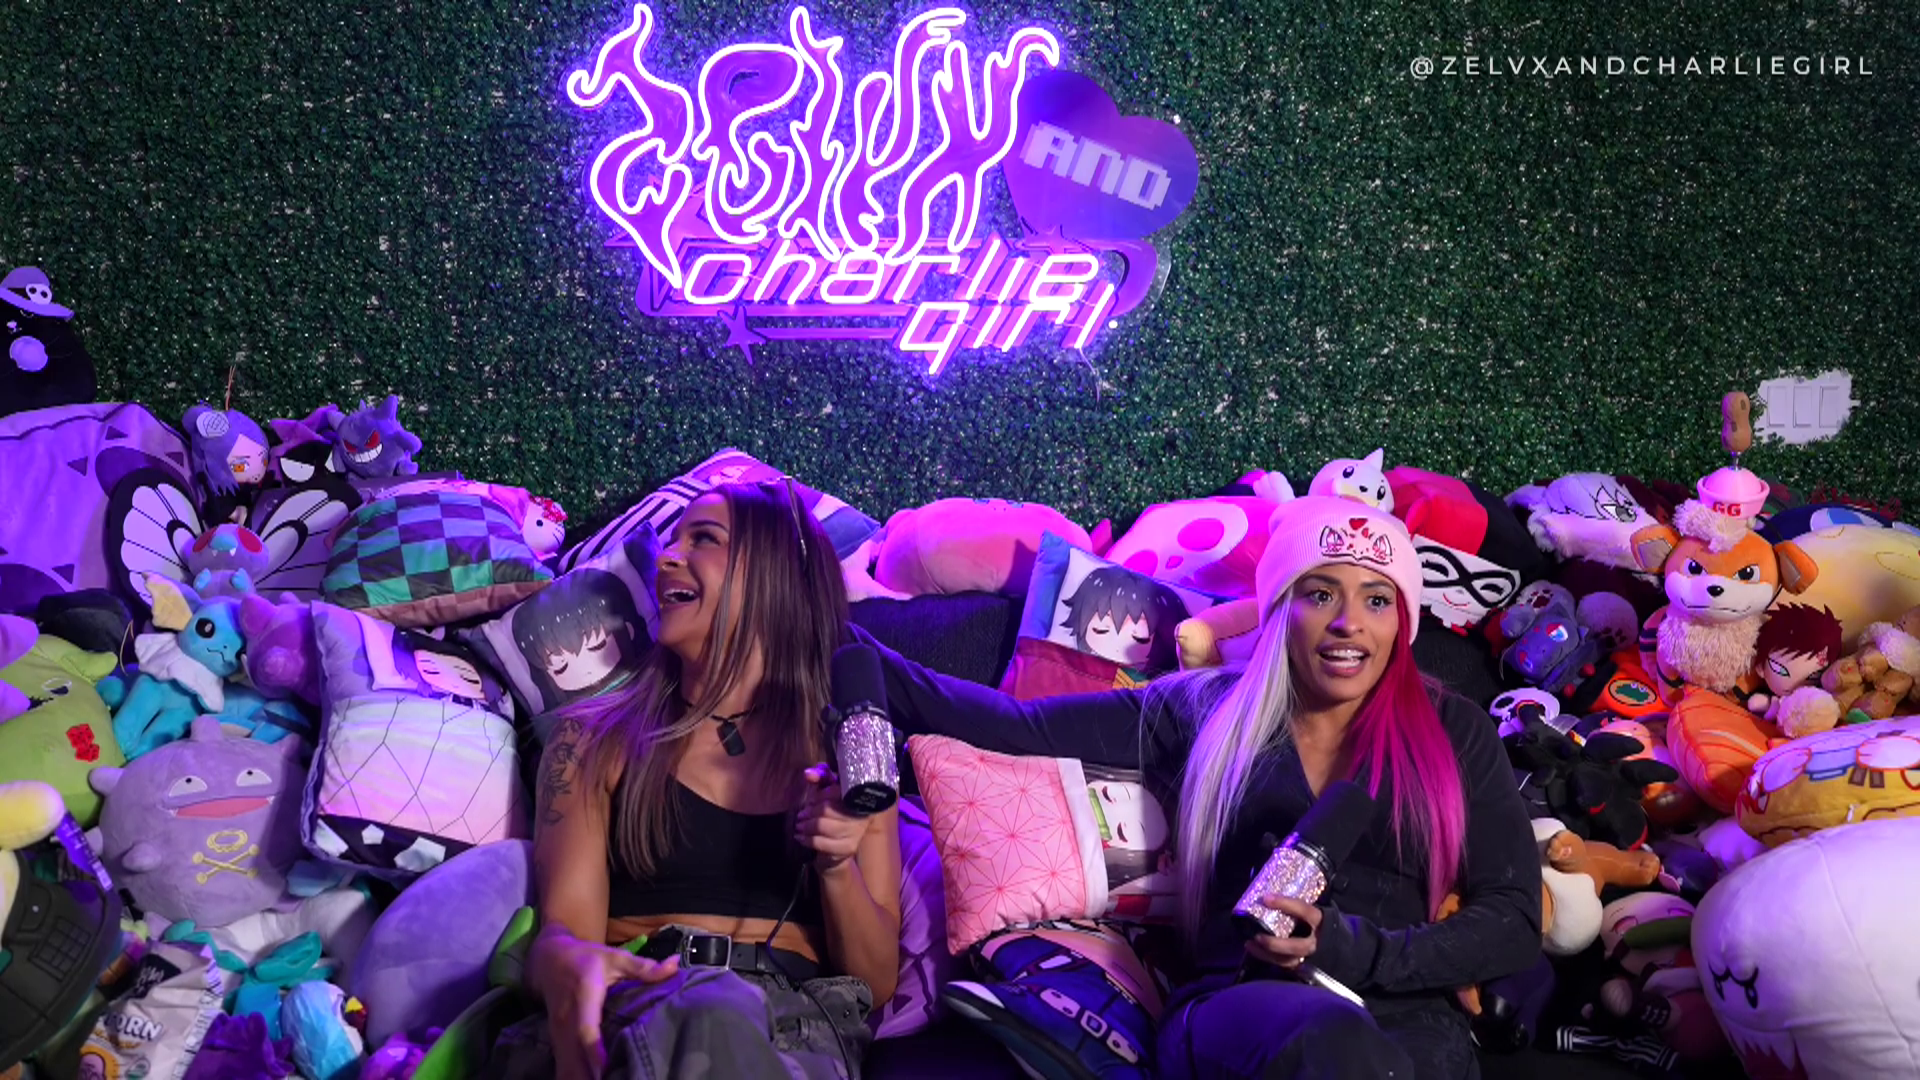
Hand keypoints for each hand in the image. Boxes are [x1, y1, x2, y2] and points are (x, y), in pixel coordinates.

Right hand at [530, 928, 678, 1079]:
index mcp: (583, 998)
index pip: (586, 1031)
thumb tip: (674, 965)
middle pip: (573, 1058)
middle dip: (588, 1076)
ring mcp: (558, 1035)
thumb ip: (643, 967)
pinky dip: (574, 1079)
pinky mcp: (556, 1044)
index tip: (604, 1070)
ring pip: (565, 1067)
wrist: (548, 961)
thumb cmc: (587, 960)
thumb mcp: (615, 958)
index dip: (594, 1052)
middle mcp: (566, 1021)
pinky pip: (563, 1068)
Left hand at [794, 763, 868, 872]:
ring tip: (800, 826)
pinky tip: (801, 838)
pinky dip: (808, 840)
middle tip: (801, 815)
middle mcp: (862, 813)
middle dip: (810, 812)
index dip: (821, 795)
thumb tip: (808, 774)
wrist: (840, 844)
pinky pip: (822, 843)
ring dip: (807, 826)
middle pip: (827, 809)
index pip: (837, 791)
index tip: (811, 800)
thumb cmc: (834, 812)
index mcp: (859, 796)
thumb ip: (821, 777)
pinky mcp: (848, 847)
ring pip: (823, 826)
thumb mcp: (829, 790)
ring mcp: (856, 832)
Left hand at [1243, 895, 1321, 969]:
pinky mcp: (1302, 964)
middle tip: (1257, 936)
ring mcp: (1309, 955)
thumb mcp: (1313, 908)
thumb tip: (1271, 892)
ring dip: (1267, 954)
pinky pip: (1284, 964)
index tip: (1266, 898)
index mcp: (1321, 921)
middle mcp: (1316, 941)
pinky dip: (1268, 958)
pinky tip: (1255, 950)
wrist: (1334, 940)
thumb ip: (1297, 904)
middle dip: (1276, 943)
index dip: (1286, 904)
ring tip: (1250, 944)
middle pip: (1297, 946)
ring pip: (1289, 960)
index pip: (1304, 911)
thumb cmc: (1320, 919)